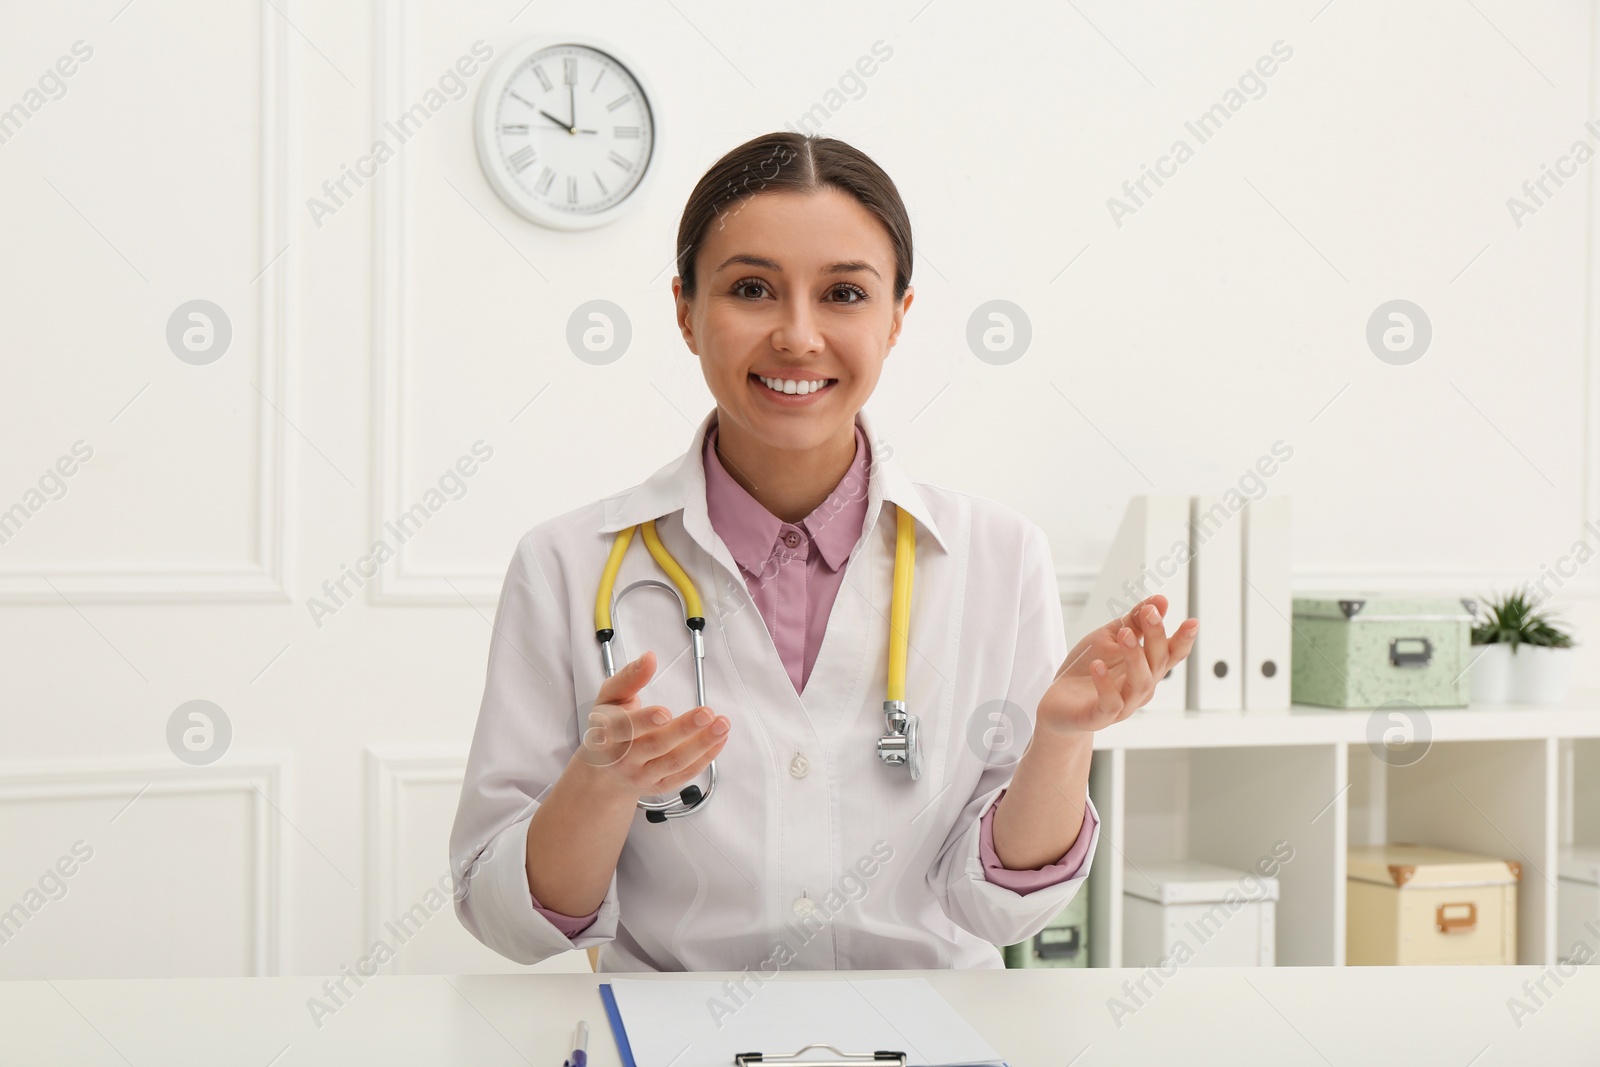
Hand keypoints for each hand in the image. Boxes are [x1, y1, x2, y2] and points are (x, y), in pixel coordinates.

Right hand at [572, 649, 729, 801]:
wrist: (603, 774)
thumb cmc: (608, 728)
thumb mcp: (609, 698)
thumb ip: (629, 677)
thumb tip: (649, 658)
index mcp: (607, 733)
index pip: (624, 729)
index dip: (644, 721)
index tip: (665, 712)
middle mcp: (623, 758)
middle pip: (655, 745)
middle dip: (683, 729)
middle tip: (706, 714)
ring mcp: (642, 775)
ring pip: (674, 762)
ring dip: (702, 744)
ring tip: (721, 725)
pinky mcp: (659, 785)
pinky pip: (685, 774)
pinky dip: (705, 758)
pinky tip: (719, 740)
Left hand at [1036, 595, 1197, 735]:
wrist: (1058, 703)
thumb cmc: (1088, 668)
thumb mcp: (1110, 638)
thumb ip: (1133, 621)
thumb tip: (1160, 599)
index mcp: (1146, 667)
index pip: (1171, 653)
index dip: (1184, 640)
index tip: (1193, 622)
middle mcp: (1141, 687)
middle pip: (1157, 663)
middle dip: (1156, 636)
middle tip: (1150, 613)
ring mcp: (1123, 704)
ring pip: (1140, 683)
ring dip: (1134, 657)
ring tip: (1124, 634)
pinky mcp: (1100, 716)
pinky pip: (1110, 703)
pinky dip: (1105, 685)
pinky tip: (1097, 665)